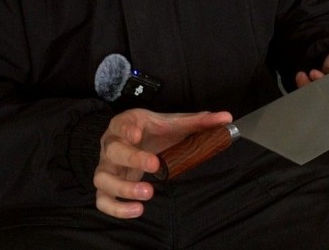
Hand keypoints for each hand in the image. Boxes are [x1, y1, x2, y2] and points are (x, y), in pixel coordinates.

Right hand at [93, 108, 231, 218]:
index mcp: (127, 124)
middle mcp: (112, 144)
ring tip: (147, 194)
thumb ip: (199, 122)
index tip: (137, 135)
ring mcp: (107, 166)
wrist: (135, 140)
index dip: (126, 129)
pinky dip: (115, 208)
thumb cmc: (153, 131)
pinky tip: (137, 210)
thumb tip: (226, 118)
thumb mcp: (173, 124)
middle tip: (156, 166)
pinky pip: (101, 199)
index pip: (121, 123)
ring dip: (122, 187)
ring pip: (102, 177)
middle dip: (133, 158)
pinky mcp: (107, 185)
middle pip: (113, 150)